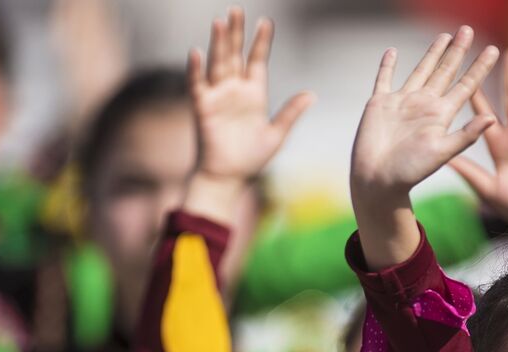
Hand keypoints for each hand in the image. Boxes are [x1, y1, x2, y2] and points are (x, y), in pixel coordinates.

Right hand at [183, 8, 313, 219]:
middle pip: (235, 55)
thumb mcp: (276, 135)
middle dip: (236, 33)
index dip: (261, 42)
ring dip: (218, 44)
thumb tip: (312, 94)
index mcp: (254, 95)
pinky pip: (198, 85)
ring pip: (218, 64)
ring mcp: (218, 98)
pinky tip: (197, 53)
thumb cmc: (251, 159)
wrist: (229, 179)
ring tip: (221, 22)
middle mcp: (235, 91)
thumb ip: (290, 113)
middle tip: (237, 10)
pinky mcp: (203, 109)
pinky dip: (195, 70)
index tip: (266, 22)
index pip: (257, 61)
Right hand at [351, 26, 498, 268]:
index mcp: (441, 115)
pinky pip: (384, 78)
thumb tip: (491, 118)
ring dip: (432, 53)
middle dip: (458, 51)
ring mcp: (402, 102)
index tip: (494, 50)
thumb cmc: (410, 171)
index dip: (479, 68)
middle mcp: (425, 105)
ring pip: (421, 70)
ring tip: (444, 35)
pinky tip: (393, 52)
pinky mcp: (381, 103)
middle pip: (446, 71)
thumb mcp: (442, 153)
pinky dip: (387, 65)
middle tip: (468, 30)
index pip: (466, 85)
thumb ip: (466, 136)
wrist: (378, 180)